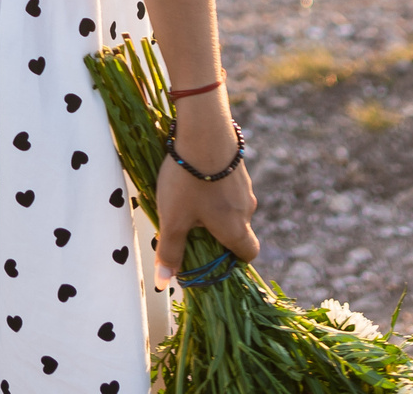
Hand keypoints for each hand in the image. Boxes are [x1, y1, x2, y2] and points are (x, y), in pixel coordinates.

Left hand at [153, 98, 257, 287]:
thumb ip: (171, 251)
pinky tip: (194, 174)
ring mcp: (245, 184)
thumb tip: (164, 282)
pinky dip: (215, 185)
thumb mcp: (174, 219)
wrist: (204, 130)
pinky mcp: (238, 163)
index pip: (248, 254)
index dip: (234, 260)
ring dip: (214, 206)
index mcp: (235, 228)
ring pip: (233, 205)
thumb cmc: (189, 181)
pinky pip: (228, 184)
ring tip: (188, 196)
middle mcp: (247, 208)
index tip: (213, 256)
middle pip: (238, 229)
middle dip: (218, 231)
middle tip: (190, 225)